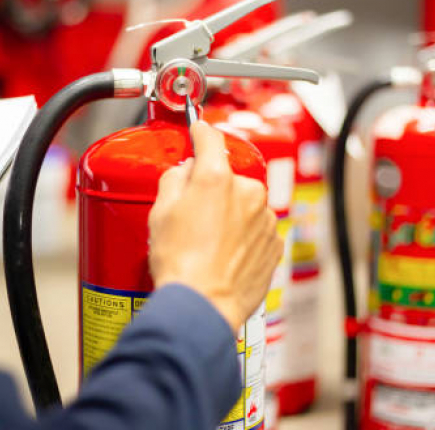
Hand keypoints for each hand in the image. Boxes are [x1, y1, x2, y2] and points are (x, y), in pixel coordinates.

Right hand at [148, 121, 282, 332]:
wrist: (203, 306)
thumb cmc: (180, 264)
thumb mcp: (160, 212)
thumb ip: (174, 179)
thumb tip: (185, 171)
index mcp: (216, 178)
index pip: (210, 139)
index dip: (201, 131)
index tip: (199, 130)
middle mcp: (247, 192)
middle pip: (228, 178)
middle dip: (212, 190)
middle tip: (192, 215)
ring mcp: (265, 219)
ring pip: (244, 205)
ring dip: (230, 215)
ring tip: (207, 243)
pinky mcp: (274, 244)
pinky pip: (257, 230)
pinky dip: (243, 237)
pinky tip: (223, 254)